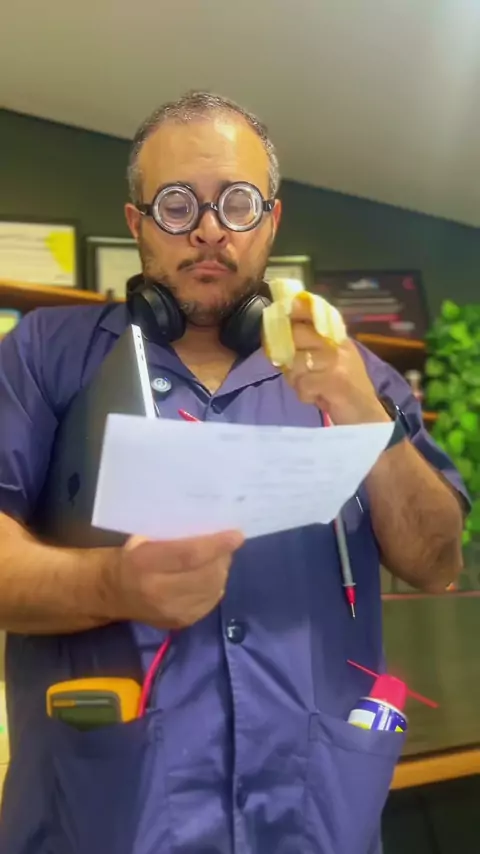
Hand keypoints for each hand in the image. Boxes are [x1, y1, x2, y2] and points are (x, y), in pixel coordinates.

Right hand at [105, 530, 243, 628]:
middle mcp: (159, 592)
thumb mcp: (143, 538)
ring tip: (218, 557)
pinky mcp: (182, 623)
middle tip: (227, 543)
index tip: (237, 535)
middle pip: (206, 574)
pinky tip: (211, 575)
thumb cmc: (131, 557)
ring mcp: (172, 612)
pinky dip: (216, 585)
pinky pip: (211, 602)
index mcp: (145, 565)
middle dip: (222, 557)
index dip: (216, 545)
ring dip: (221, 570)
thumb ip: (173, 535)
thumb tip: (209, 527)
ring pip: (212, 589)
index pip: (189, 555)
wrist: (115, 593)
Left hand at [282, 298, 389, 425]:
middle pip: (297, 334)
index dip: (294, 309)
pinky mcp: (334, 381)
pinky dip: (305, 395)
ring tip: (309, 388)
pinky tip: (316, 398)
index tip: (282, 310)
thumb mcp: (331, 362)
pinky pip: (303, 384)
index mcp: (337, 337)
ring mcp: (336, 361)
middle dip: (286, 352)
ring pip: (296, 362)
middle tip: (289, 366)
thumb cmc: (345, 390)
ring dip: (296, 380)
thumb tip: (278, 335)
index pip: (313, 312)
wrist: (367, 416)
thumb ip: (310, 347)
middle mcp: (337, 344)